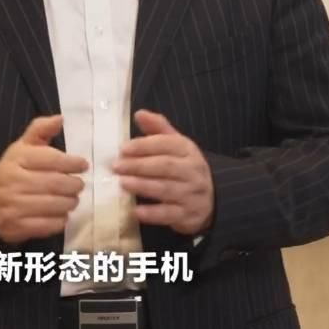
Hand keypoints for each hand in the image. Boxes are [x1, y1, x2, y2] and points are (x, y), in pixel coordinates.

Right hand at [0, 114, 87, 242]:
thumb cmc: (15, 170)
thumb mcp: (24, 146)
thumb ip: (41, 129)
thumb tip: (60, 118)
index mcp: (16, 158)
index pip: (51, 159)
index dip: (72, 162)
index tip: (83, 165)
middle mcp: (12, 181)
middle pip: (55, 183)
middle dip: (74, 185)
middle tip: (79, 185)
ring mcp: (12, 206)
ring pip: (53, 205)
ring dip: (70, 203)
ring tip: (73, 199)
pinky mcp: (15, 226)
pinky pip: (47, 225)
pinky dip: (60, 220)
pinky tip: (62, 214)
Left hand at [112, 109, 213, 235]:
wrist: (211, 198)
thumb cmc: (184, 167)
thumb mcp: (176, 145)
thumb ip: (158, 129)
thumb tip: (139, 113)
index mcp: (188, 150)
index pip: (166, 144)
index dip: (144, 145)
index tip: (123, 148)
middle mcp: (193, 171)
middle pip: (165, 166)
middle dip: (139, 165)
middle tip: (117, 166)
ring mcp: (192, 194)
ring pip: (166, 189)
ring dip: (142, 186)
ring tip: (122, 183)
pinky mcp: (187, 215)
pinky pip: (169, 214)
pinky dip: (152, 213)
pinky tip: (135, 211)